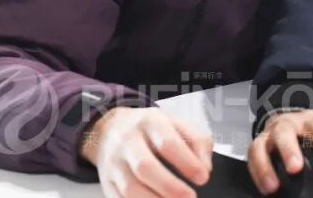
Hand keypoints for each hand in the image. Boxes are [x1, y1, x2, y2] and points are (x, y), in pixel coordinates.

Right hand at [80, 106, 212, 197]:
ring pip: (129, 188)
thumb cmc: (151, 129)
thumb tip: (205, 168)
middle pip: (145, 167)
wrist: (111, 129)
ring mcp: (114, 163)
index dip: (187, 163)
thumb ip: (198, 141)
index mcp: (151, 123)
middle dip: (170, 187)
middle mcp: (128, 141)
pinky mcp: (106, 182)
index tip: (202, 177)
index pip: (168, 143)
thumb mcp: (178, 123)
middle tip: (190, 197)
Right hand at [247, 110, 312, 194]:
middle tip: (295, 168)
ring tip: (274, 185)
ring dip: (266, 165)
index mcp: (309, 120)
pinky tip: (266, 187)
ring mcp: (269, 135)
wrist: (289, 123)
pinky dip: (257, 173)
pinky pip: (252, 158)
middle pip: (284, 131)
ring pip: (261, 144)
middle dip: (289, 149)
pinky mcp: (256, 146)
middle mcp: (286, 124)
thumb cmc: (309, 134)